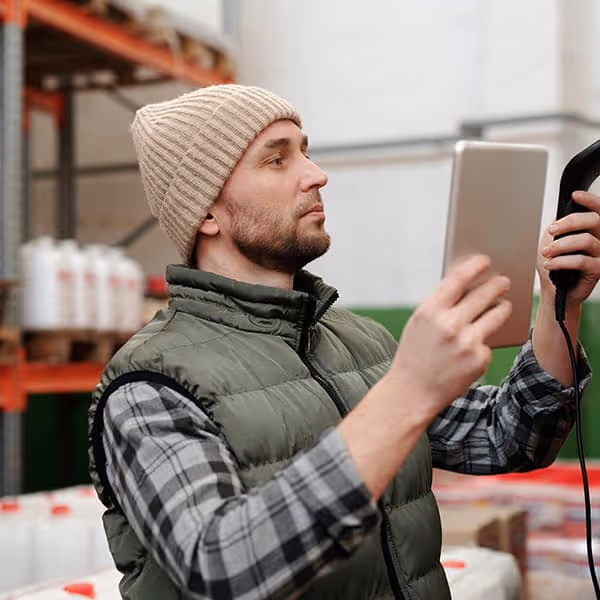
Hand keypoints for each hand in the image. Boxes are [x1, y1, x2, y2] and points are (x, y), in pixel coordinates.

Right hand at [389, 255, 511, 421]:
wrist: (412, 392)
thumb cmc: (414, 354)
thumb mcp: (420, 324)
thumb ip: (441, 305)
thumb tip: (468, 285)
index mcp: (430, 311)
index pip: (458, 278)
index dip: (474, 266)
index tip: (484, 260)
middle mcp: (450, 325)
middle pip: (483, 294)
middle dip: (497, 285)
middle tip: (504, 281)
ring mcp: (467, 343)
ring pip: (496, 315)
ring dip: (503, 307)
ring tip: (505, 304)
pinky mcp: (479, 360)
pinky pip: (488, 342)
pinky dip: (484, 342)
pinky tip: (475, 346)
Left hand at [538, 191, 599, 306]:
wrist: (554, 290)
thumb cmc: (555, 265)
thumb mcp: (553, 242)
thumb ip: (559, 228)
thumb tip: (558, 220)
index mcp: (592, 230)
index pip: (598, 210)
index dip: (590, 200)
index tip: (575, 195)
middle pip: (593, 220)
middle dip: (569, 223)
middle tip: (551, 231)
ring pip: (586, 240)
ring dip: (560, 246)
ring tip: (546, 253)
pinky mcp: (598, 269)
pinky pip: (581, 260)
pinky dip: (561, 261)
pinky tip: (550, 264)